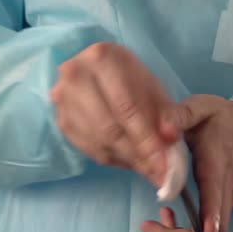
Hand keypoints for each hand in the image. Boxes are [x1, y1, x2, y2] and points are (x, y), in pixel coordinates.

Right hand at [50, 42, 177, 183]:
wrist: (103, 75)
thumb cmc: (133, 81)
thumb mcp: (155, 90)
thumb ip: (168, 112)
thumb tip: (170, 137)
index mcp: (102, 58)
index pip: (126, 107)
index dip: (147, 139)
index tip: (164, 164)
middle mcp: (75, 76)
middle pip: (110, 127)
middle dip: (139, 155)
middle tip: (160, 174)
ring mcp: (63, 100)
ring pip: (99, 141)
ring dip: (128, 160)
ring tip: (151, 170)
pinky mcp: (62, 120)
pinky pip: (90, 149)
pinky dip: (115, 160)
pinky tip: (133, 163)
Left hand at [141, 94, 232, 231]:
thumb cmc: (220, 118)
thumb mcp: (200, 108)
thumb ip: (180, 116)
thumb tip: (163, 129)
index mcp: (217, 167)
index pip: (218, 200)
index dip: (210, 219)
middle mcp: (225, 190)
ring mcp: (225, 201)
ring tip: (149, 226)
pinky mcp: (220, 205)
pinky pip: (206, 231)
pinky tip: (166, 214)